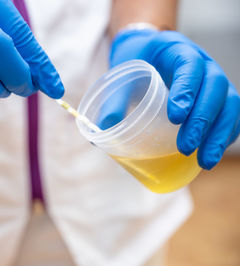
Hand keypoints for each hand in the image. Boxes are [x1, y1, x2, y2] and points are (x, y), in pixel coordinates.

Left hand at [110, 29, 239, 168]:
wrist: (146, 50)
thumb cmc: (135, 62)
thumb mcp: (122, 75)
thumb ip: (113, 100)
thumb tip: (103, 130)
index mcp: (177, 51)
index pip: (190, 66)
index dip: (187, 90)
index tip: (175, 118)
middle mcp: (203, 63)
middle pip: (215, 88)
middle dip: (203, 120)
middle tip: (185, 147)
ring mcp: (213, 81)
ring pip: (229, 104)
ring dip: (218, 134)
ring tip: (204, 161)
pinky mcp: (217, 98)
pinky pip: (230, 116)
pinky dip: (224, 135)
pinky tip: (210, 155)